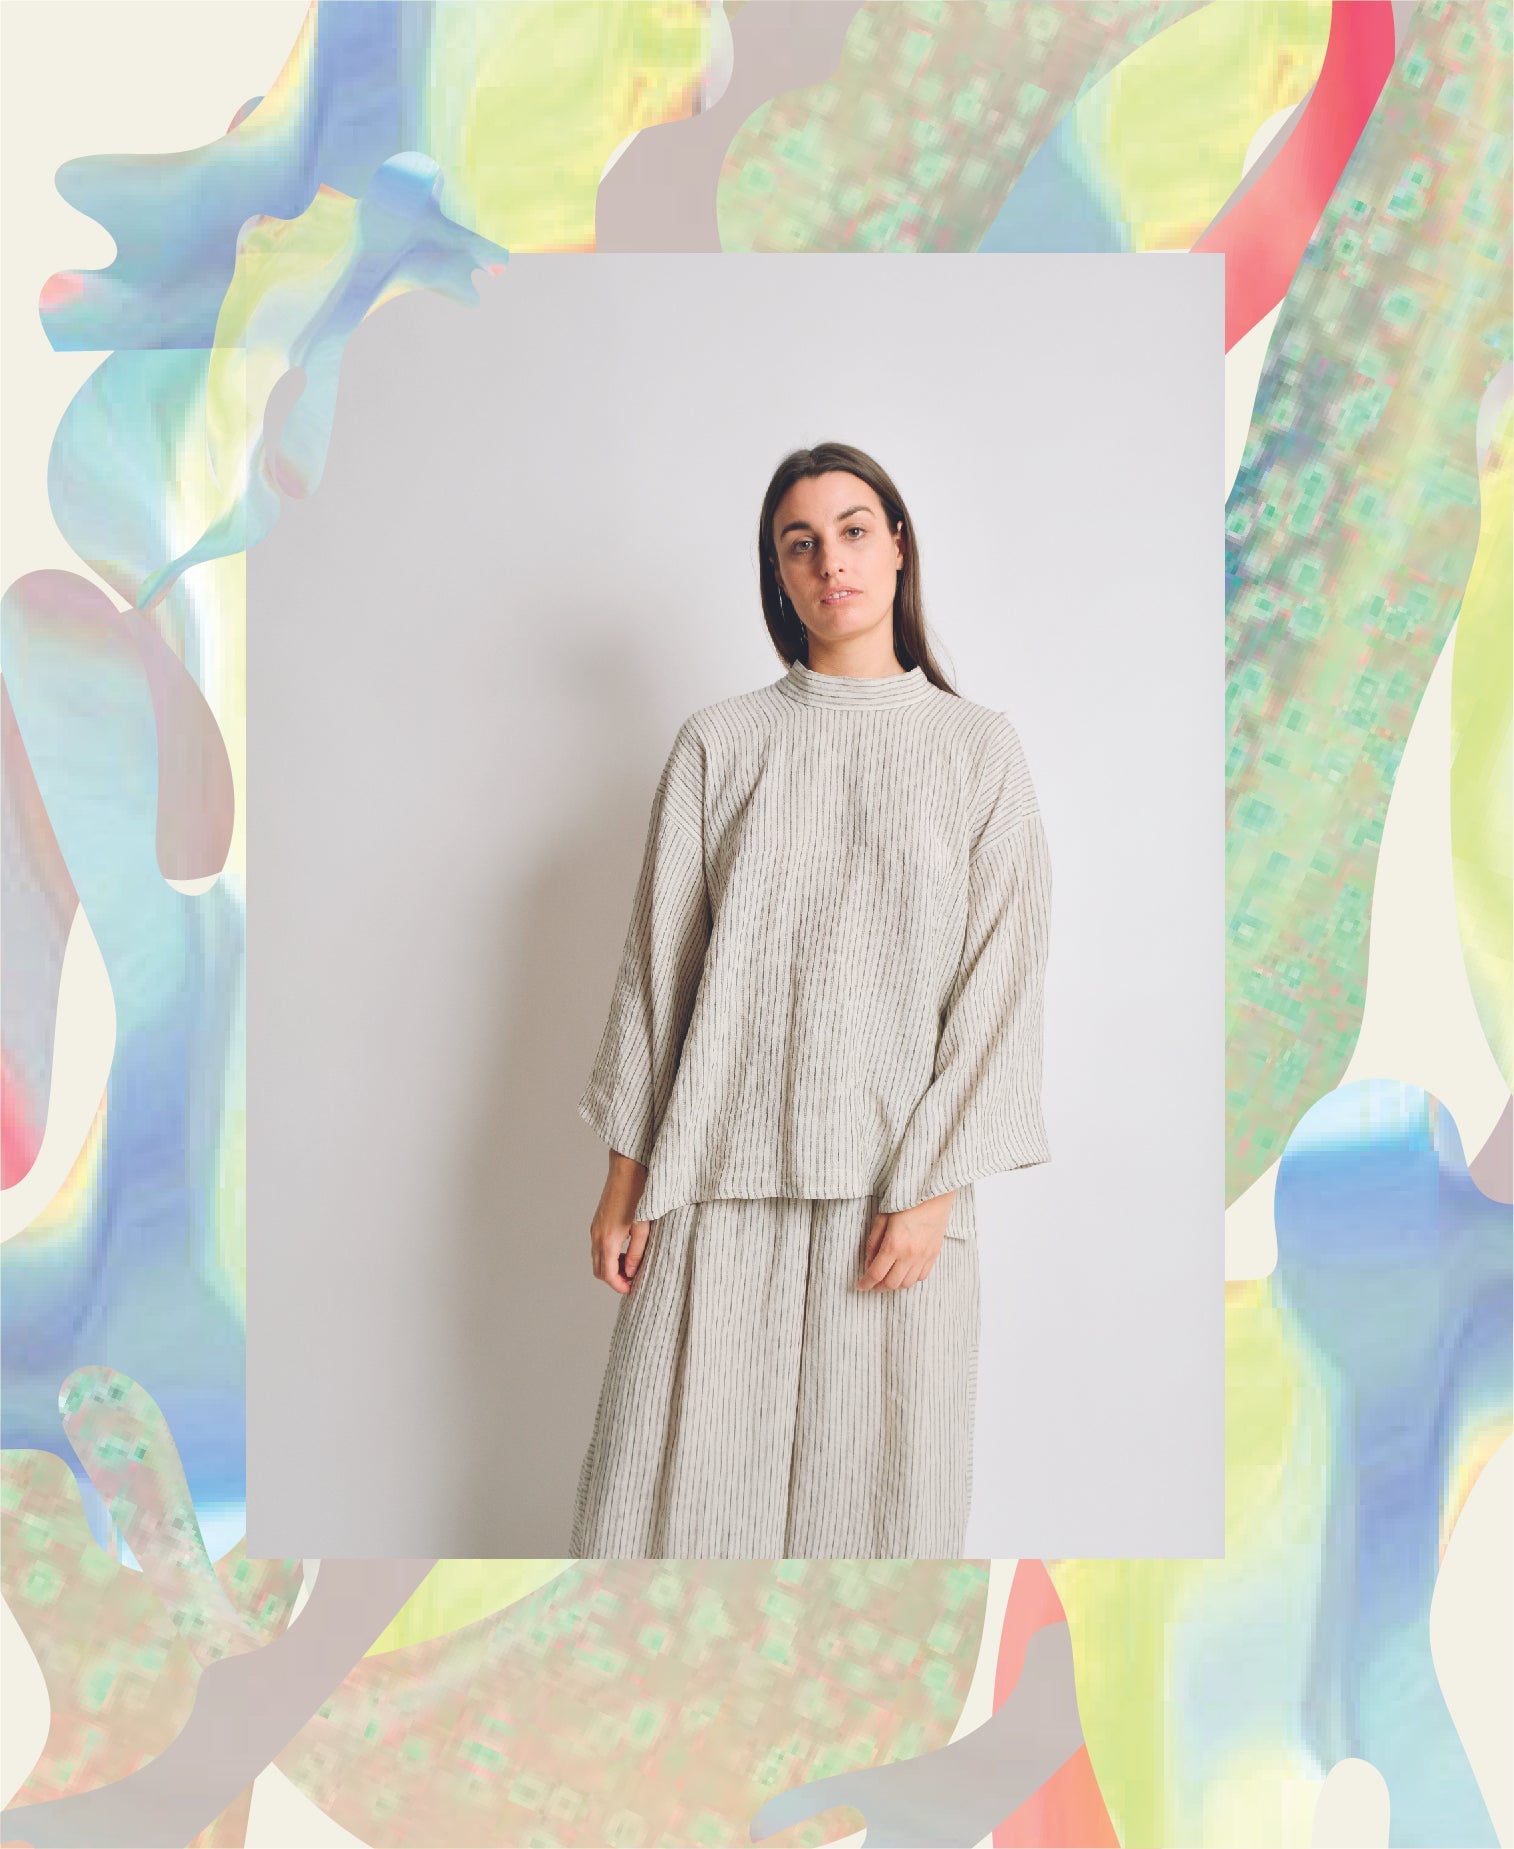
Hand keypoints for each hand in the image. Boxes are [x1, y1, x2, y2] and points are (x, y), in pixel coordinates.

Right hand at [590, 1150, 650, 1294]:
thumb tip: (630, 1273)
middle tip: (634, 1279)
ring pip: (597, 1259)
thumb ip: (637, 1252)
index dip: (620, 1286)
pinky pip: (598, 1246)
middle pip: (599, 1270)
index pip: (607, 1275)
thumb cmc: (639, 1193)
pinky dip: (609, 1255)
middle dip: (614, 1279)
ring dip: (612, 1267)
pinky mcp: (598, 1221)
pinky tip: (627, 1249)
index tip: (633, 1288)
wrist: (627, 1167)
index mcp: (607, 1239)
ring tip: (633, 1264)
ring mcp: (595, 1227)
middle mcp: (596, 1235)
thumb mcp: (644, 1226)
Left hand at [857, 1190, 956, 1290]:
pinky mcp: (934, 1254)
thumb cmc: (905, 1201)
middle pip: (891, 1283)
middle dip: (878, 1287)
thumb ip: (873, 1242)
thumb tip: (868, 1263)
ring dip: (894, 1285)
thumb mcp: (882, 1218)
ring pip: (907, 1284)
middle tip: (871, 1283)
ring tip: (886, 1279)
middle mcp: (910, 1254)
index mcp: (894, 1244)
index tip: (860, 1286)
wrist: (933, 1193)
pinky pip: (921, 1276)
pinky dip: (910, 1279)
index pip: (876, 1274)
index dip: (865, 1283)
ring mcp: (924, 1256)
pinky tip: (903, 1272)